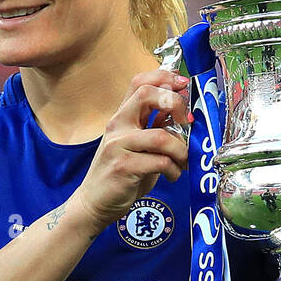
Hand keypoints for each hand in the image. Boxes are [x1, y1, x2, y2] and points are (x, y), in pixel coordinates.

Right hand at [74, 69, 191, 234]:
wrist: (94, 202)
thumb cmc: (121, 174)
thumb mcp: (138, 145)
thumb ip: (154, 127)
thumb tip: (181, 112)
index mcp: (122, 116)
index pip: (139, 82)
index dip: (164, 77)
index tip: (183, 84)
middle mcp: (118, 125)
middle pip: (146, 94)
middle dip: (174, 103)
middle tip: (186, 122)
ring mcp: (118, 145)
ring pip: (160, 136)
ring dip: (180, 150)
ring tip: (183, 161)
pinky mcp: (123, 166)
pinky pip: (159, 162)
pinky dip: (173, 170)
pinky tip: (172, 176)